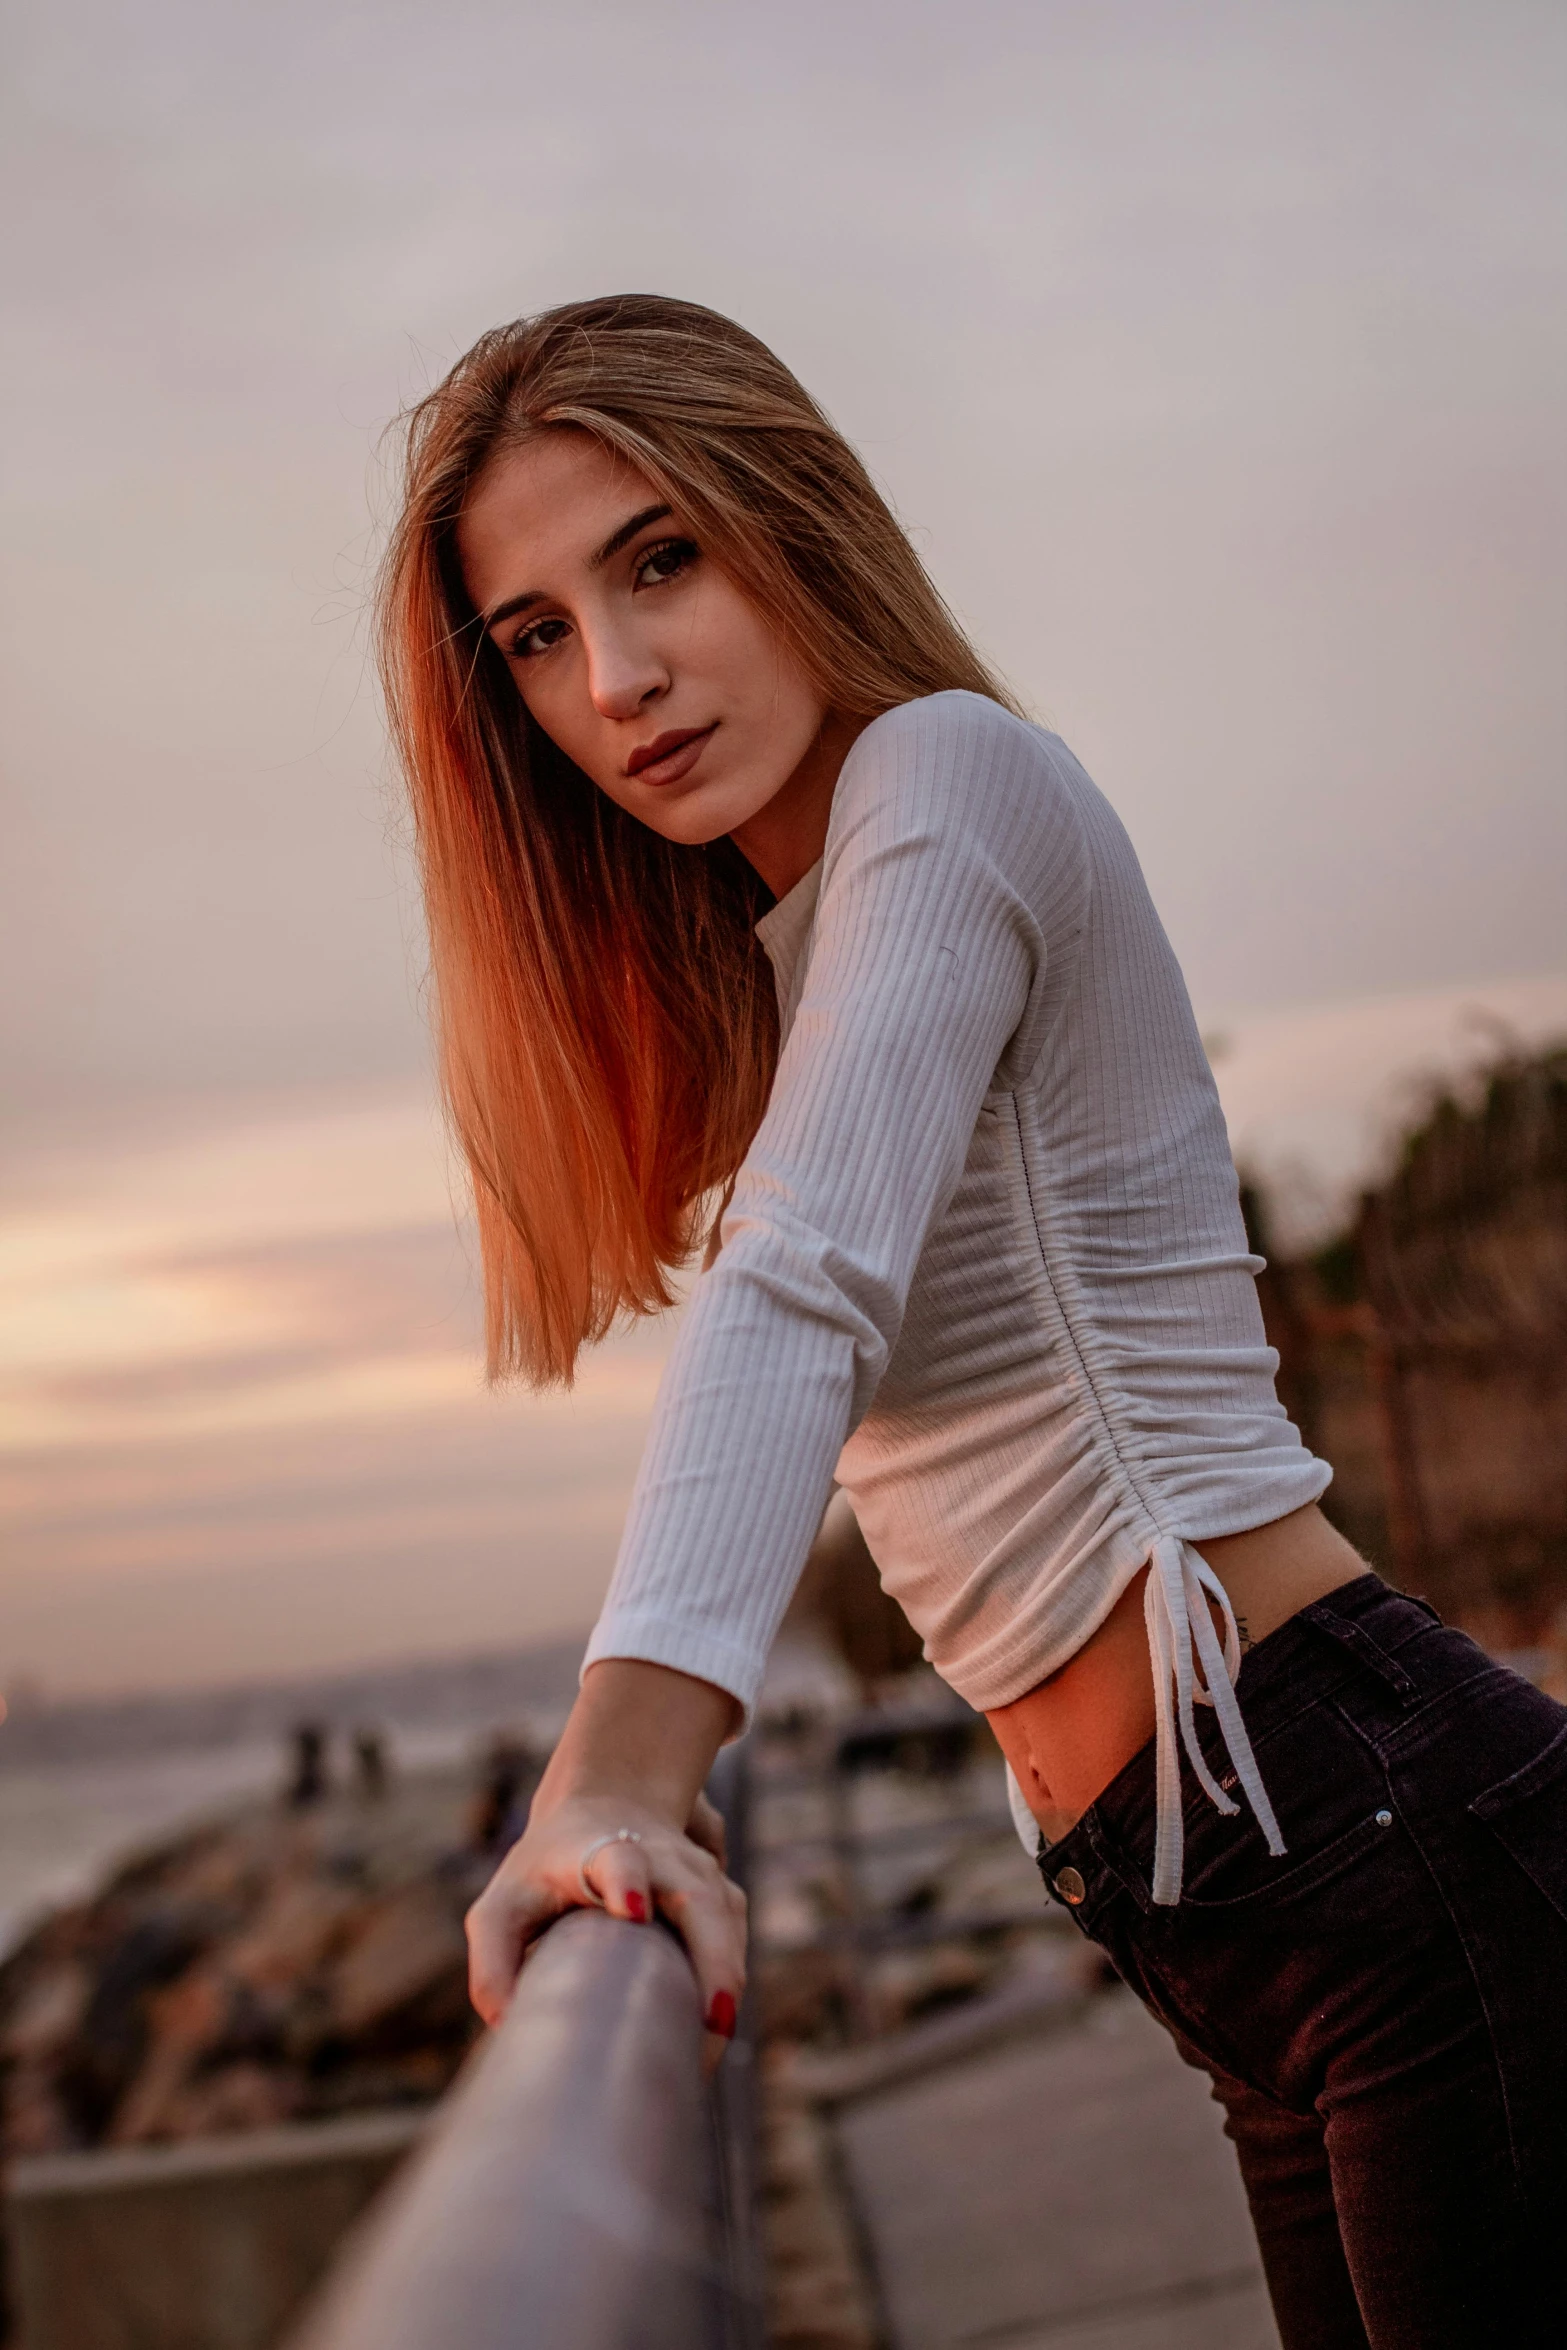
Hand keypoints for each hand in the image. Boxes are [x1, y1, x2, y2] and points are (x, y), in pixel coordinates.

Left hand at [462, 1658, 746, 2073]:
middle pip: (700, 1897)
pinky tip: (709, 2040)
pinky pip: (735, 1939)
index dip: (626, 1879)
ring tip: (710, 2049)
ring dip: (726, 1981)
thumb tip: (508, 2023)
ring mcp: (697, 1872)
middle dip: (713, 1955)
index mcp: (600, 1852)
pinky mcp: (720, 1894)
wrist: (605, 1807)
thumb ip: (493, 1961)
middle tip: (714, 2020)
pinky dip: (728, 1985)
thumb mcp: (503, 1906)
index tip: (632, 1909)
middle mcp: (660, 1858)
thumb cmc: (545, 1871)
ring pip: (727, 1921)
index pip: (619, 1859)